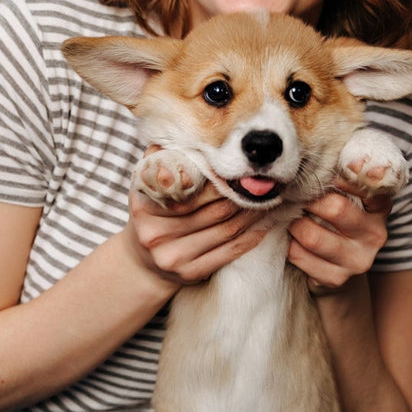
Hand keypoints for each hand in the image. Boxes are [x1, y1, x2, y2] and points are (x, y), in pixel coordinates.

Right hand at [126, 150, 266, 285]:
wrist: (143, 263)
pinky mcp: (189, 274)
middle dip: (240, 195)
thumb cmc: (153, 216)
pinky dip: (250, 238)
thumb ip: (160, 161)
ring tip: (268, 200)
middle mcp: (155, 233)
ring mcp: (172, 256)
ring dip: (252, 214)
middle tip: (263, 183)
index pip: (189, 188)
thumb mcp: (147, 188)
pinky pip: (228, 253)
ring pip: (225, 230)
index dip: (217, 178)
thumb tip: (180, 137)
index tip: (237, 169)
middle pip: (212, 209)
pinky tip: (263, 225)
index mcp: (143, 206)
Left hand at [286, 173, 392, 293]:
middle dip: (309, 200)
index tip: (331, 174)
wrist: (336, 262)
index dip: (349, 177)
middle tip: (299, 198)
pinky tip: (296, 241)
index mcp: (380, 208)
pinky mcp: (336, 278)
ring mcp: (358, 260)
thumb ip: (343, 170)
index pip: (372, 188)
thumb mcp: (347, 190)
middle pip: (335, 208)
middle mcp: (376, 235)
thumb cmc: (337, 215)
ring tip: (295, 220)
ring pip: (311, 235)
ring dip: (295, 224)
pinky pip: (299, 255)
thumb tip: (330, 157)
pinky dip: (290, 245)